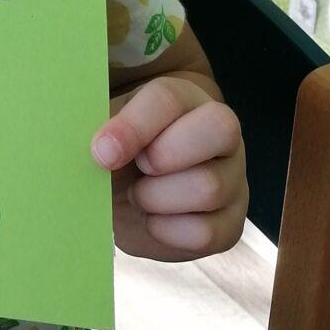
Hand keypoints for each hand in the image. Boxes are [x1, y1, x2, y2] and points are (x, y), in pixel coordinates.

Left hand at [92, 75, 246, 260]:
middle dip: (164, 155)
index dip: (133, 126)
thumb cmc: (115, 150)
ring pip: (210, 186)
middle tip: (136, 168)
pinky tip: (152, 220)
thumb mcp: (104, 131)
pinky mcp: (232, 223)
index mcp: (183, 97)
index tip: (101, 152)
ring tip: (138, 195)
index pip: (169, 99)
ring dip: (157, 197)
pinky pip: (208, 232)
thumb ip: (97, 126)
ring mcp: (233, 178)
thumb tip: (96, 148)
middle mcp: (220, 132)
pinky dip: (168, 231)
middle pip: (219, 129)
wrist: (128, 193)